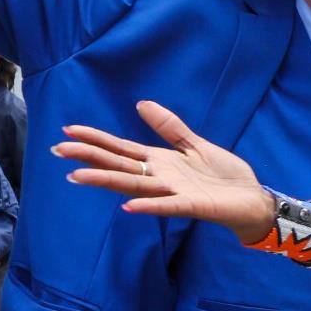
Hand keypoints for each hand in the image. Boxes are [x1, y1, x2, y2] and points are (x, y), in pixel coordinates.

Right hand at [55, 101, 274, 242]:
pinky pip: (168, 205)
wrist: (252, 199)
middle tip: (58, 151)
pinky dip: (149, 205)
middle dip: (89, 158)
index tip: (68, 130)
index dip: (96, 139)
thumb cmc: (224, 175)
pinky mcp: (193, 205)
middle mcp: (161, 177)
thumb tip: (141, 104)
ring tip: (78, 177)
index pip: (121, 149)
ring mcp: (174, 192)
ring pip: (134, 185)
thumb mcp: (195, 144)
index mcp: (160, 162)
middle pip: (119, 166)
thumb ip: (169, 127)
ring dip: (107, 181)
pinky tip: (128, 206)